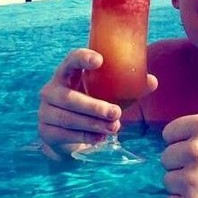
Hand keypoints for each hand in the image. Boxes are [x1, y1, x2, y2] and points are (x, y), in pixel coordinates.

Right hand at [37, 48, 156, 159]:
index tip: (100, 60)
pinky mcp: (46, 132)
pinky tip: (100, 138)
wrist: (65, 137)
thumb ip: (127, 88)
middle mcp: (51, 90)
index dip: (82, 58)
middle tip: (117, 112)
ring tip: (114, 128)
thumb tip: (152, 81)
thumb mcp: (106, 96)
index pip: (70, 61)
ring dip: (93, 124)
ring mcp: (45, 112)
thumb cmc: (90, 107)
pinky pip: (65, 134)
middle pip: (69, 97)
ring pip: (68, 118)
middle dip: (94, 106)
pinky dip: (85, 136)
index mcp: (66, 75)